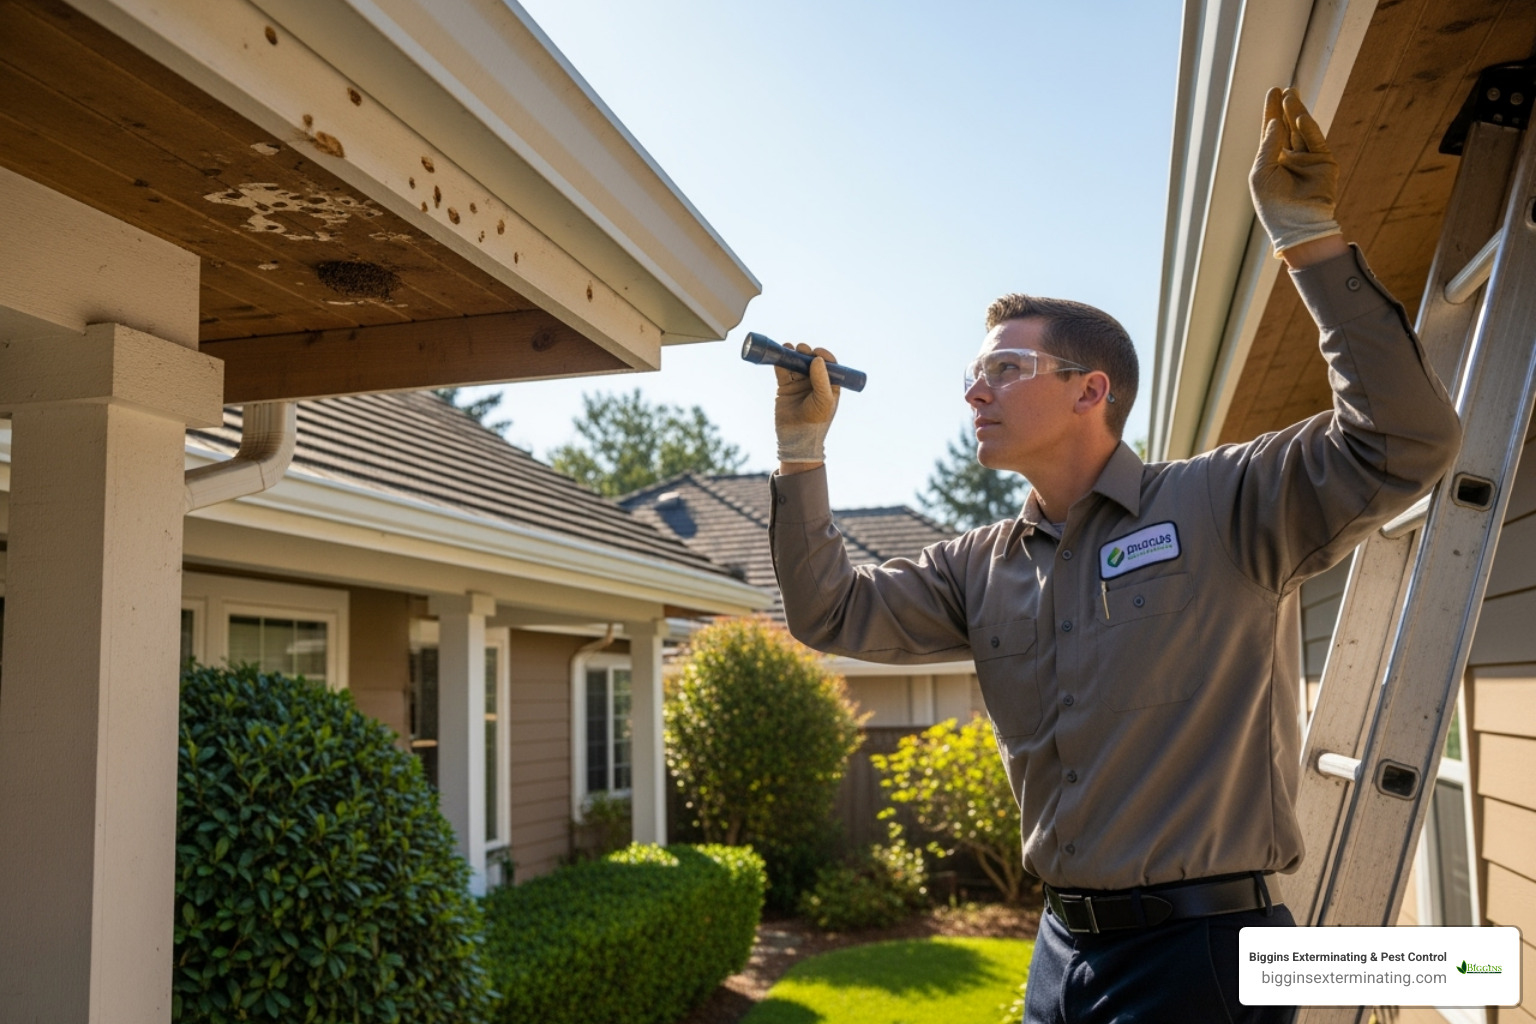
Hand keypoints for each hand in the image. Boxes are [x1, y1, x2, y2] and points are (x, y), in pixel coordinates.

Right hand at [775, 343, 839, 464]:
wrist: (797, 438)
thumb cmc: (817, 420)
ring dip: (792, 355)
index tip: (817, 352)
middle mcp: (815, 383)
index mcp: (829, 385)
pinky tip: (778, 355)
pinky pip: (783, 372)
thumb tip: (817, 358)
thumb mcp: (824, 399)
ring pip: (795, 365)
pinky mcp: (785, 388)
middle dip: (806, 353)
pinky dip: (780, 363)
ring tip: (788, 347)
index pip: (829, 365)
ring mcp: (799, 384)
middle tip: (802, 348)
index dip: (824, 356)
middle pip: (810, 361)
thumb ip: (822, 379)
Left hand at [1250, 87, 1341, 257]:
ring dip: (1297, 113)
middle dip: (1286, 108)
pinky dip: (1308, 128)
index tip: (1273, 92)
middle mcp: (1289, 158)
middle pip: (1288, 127)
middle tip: (1285, 89)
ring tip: (1291, 95)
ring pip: (1302, 131)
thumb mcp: (1261, 173)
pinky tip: (1300, 117)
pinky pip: (1315, 141)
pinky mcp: (1324, 162)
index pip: (1271, 132)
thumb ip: (1268, 146)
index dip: (1272, 112)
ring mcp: (1307, 159)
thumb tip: (1275, 121)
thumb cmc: (1273, 204)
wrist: (1297, 225)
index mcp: (1271, 162)